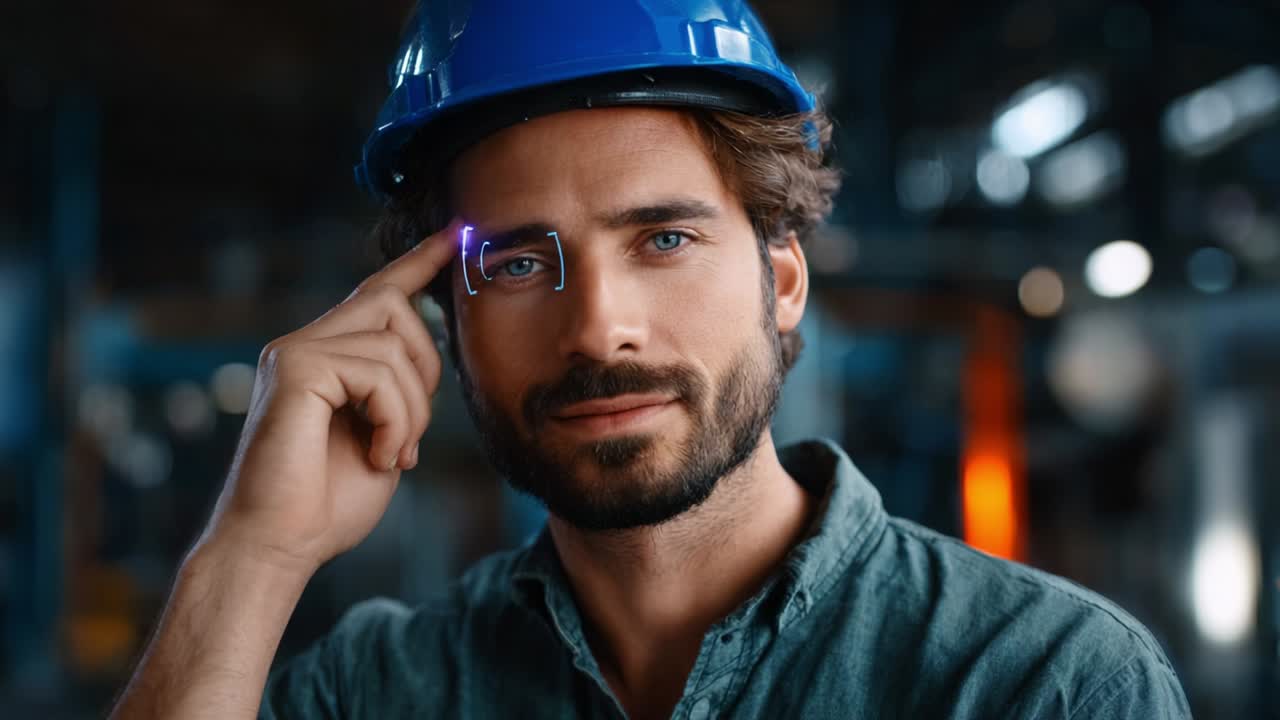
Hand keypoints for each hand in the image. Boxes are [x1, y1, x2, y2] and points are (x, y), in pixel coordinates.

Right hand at [204, 219, 461, 573]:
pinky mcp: (294, 368)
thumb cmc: (327, 504)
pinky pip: (376, 372)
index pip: (378, 293)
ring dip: (411, 413)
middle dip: (427, 369)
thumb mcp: (384, 438)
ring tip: (390, 455)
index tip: (455, 235)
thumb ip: (398, 392)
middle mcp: (305, 344)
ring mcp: (295, 352)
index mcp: (325, 358)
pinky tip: (378, 455)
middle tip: (409, 439)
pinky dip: (395, 420)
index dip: (419, 263)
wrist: (280, 547)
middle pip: (396, 307)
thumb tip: (426, 356)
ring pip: (393, 348)